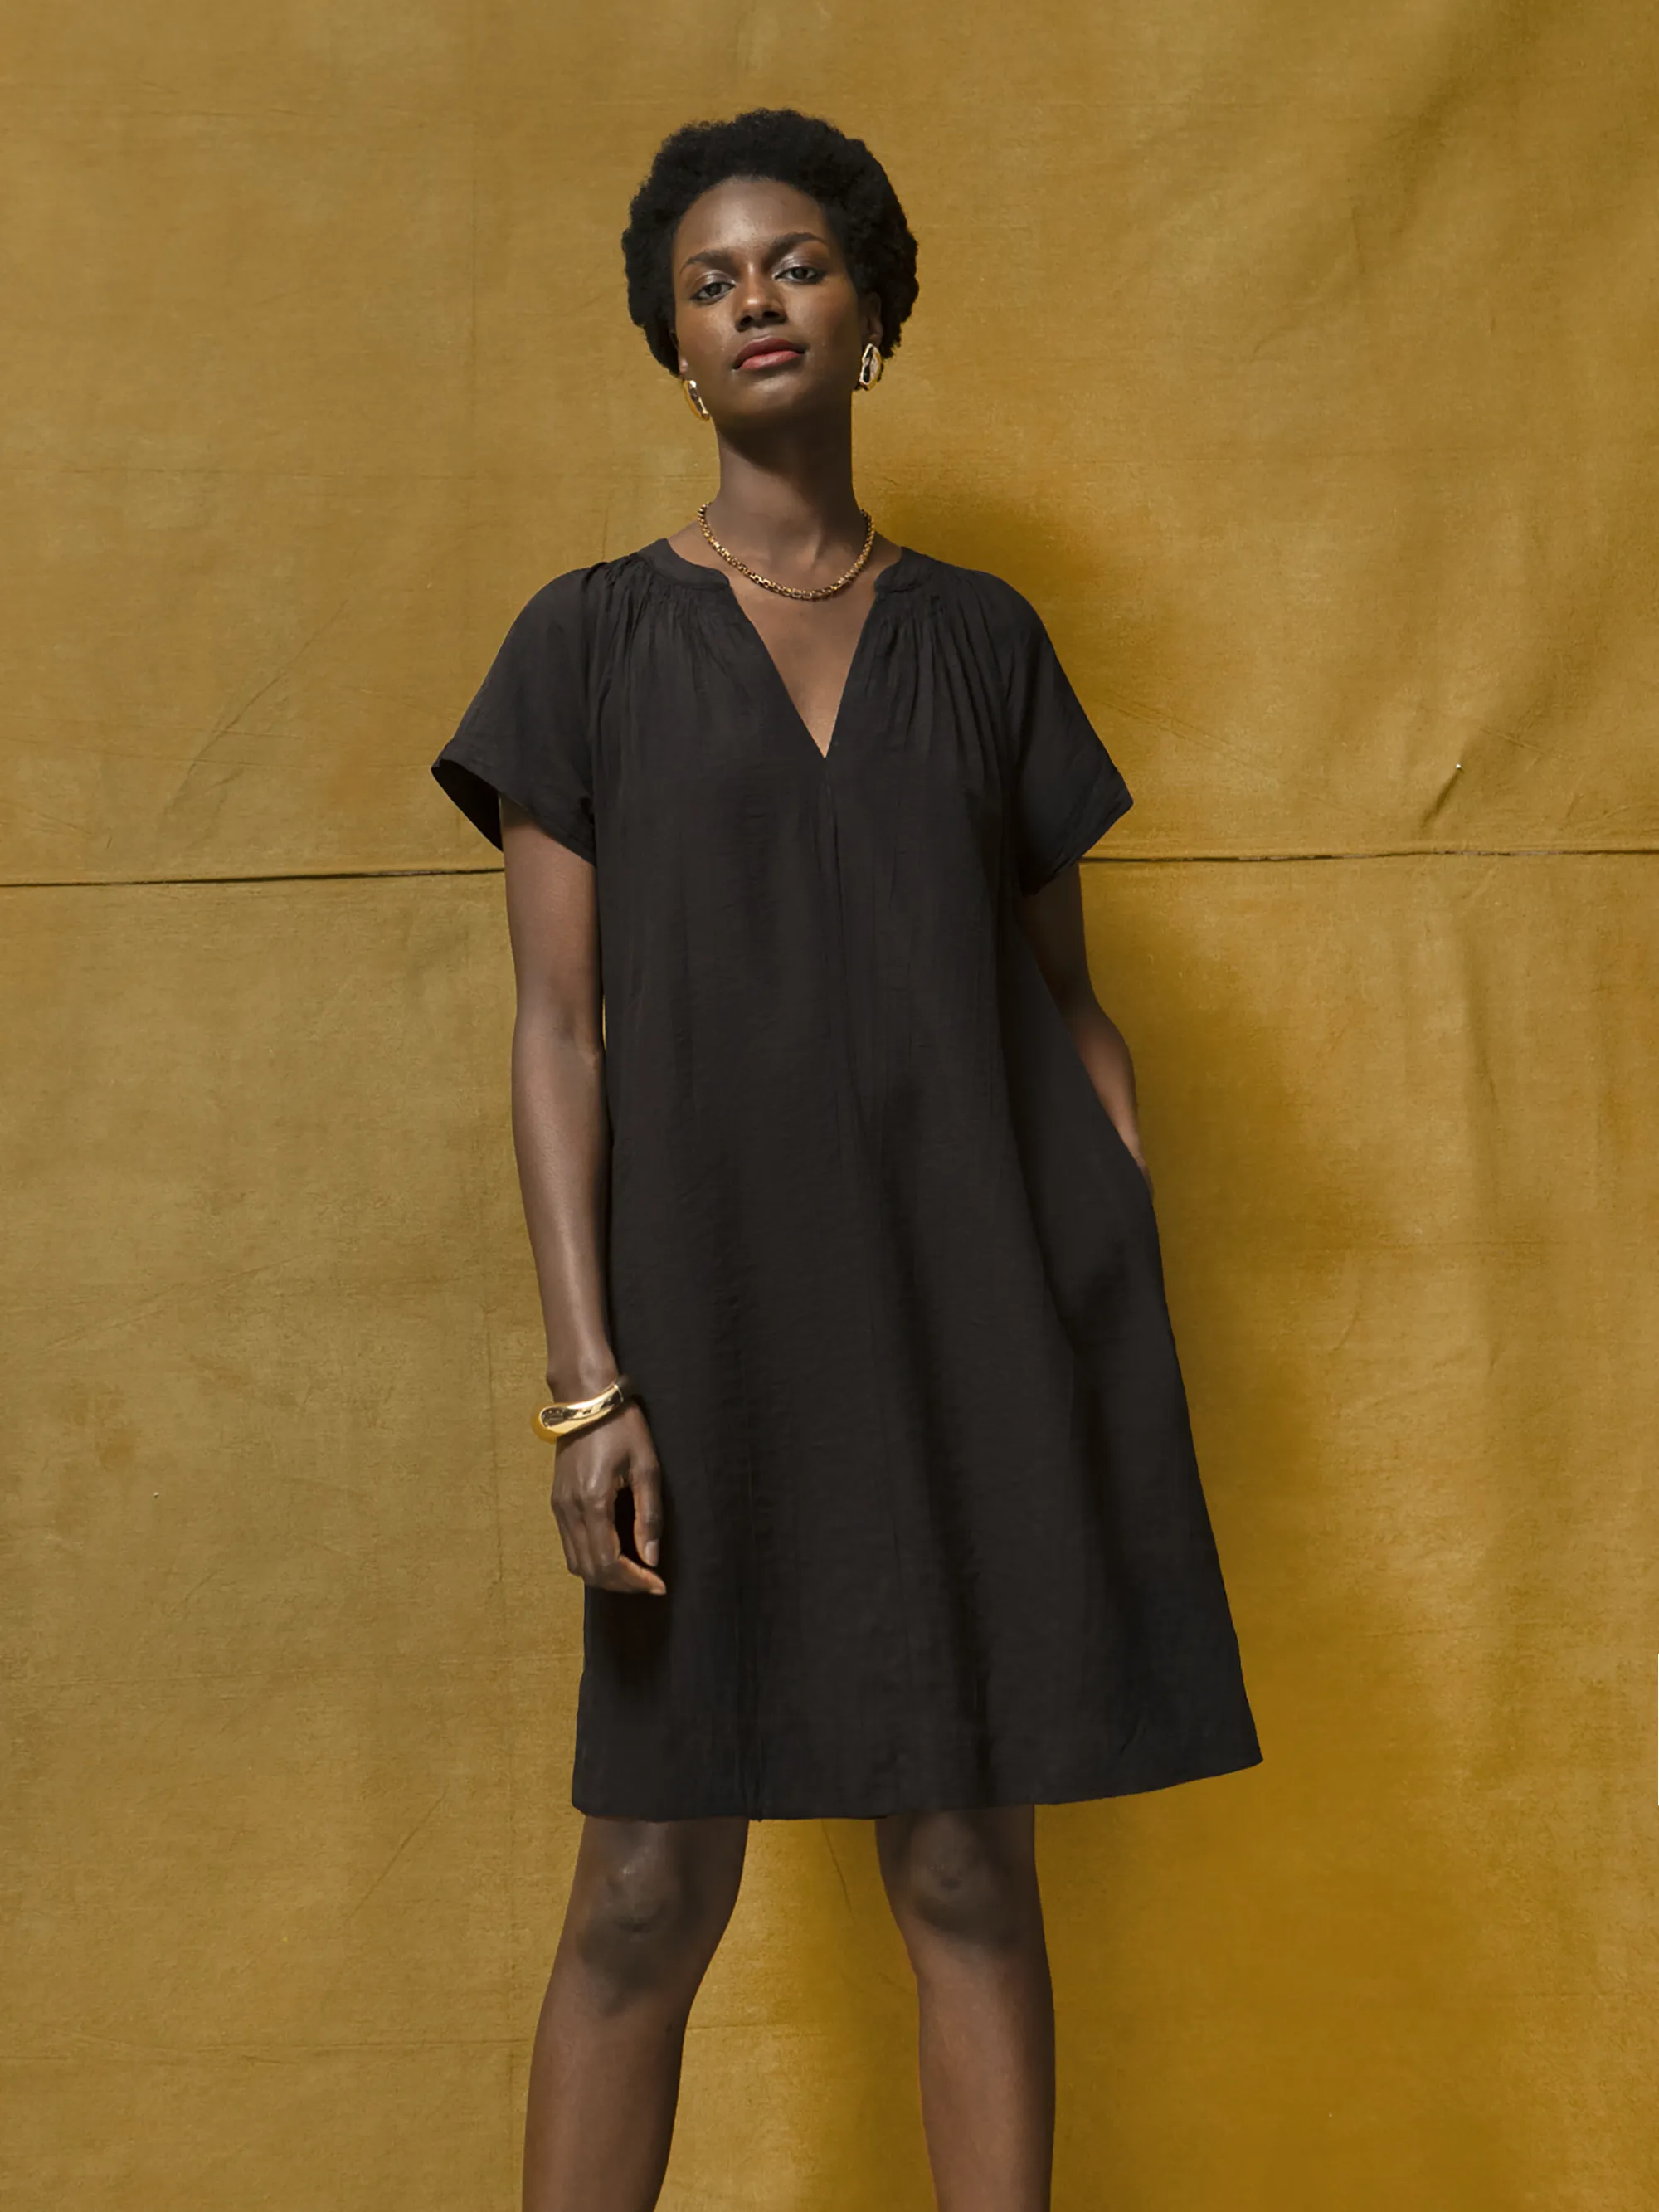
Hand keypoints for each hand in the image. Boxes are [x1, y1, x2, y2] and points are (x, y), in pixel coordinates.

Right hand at [549, 1403, 665, 1595]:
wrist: (586, 1399)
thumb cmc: (621, 1426)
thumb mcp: (646, 1467)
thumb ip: (648, 1516)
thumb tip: (651, 1558)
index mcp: (593, 1500)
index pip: (609, 1562)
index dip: (634, 1581)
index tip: (658, 1585)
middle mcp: (569, 1509)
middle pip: (590, 1570)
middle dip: (621, 1584)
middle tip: (649, 1583)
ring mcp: (559, 1506)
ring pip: (576, 1563)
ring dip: (605, 1576)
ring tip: (634, 1573)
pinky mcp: (556, 1501)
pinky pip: (569, 1545)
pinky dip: (591, 1560)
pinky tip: (614, 1554)